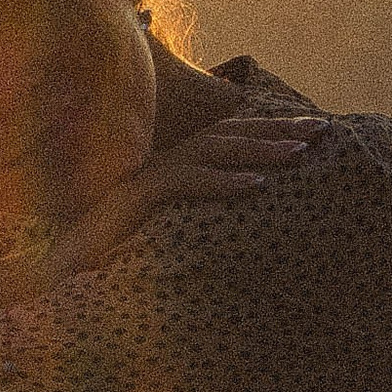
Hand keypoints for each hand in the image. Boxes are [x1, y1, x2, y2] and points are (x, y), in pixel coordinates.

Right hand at [34, 109, 328, 293]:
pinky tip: (256, 187)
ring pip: (214, 151)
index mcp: (179, 162)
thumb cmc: (121, 249)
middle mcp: (167, 159)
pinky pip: (187, 181)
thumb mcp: (176, 225)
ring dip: (259, 151)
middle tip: (322, 130)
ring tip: (298, 155)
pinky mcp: (139, 192)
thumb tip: (251, 207)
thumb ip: (204, 208)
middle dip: (278, 131)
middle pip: (231, 135)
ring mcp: (152, 172)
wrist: (69, 261)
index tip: (315, 131)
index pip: (233, 137)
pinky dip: (222, 182)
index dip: (274, 131)